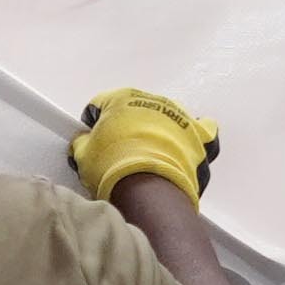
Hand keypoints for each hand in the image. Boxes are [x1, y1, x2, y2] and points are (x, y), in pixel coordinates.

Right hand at [68, 86, 220, 202]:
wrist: (148, 187)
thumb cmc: (113, 167)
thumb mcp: (82, 155)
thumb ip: (82, 142)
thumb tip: (84, 142)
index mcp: (122, 97)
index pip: (102, 106)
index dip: (94, 126)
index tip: (93, 143)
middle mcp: (154, 101)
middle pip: (136, 113)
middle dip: (127, 131)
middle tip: (119, 157)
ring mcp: (180, 117)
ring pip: (166, 121)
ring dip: (157, 135)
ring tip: (148, 161)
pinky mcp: (200, 136)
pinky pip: (201, 131)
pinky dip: (193, 140)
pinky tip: (183, 151)